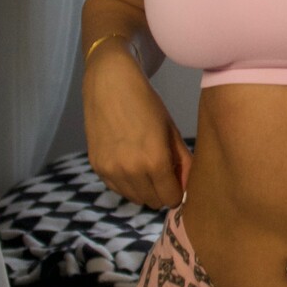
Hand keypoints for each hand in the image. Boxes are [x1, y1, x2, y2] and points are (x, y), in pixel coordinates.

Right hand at [82, 50, 191, 208]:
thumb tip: (189, 186)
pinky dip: (127, 183)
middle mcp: (131, 171)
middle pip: (153, 201)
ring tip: (147, 166)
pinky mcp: (97, 167)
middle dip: (162, 191)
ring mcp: (111, 170)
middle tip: (164, 172)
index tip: (178, 181)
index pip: (171, 198)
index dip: (178, 192)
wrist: (110, 84)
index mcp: (154, 161)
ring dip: (145, 189)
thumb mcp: (171, 131)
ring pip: (135, 198)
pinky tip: (130, 163)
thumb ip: (183, 162)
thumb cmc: (146, 103)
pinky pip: (117, 188)